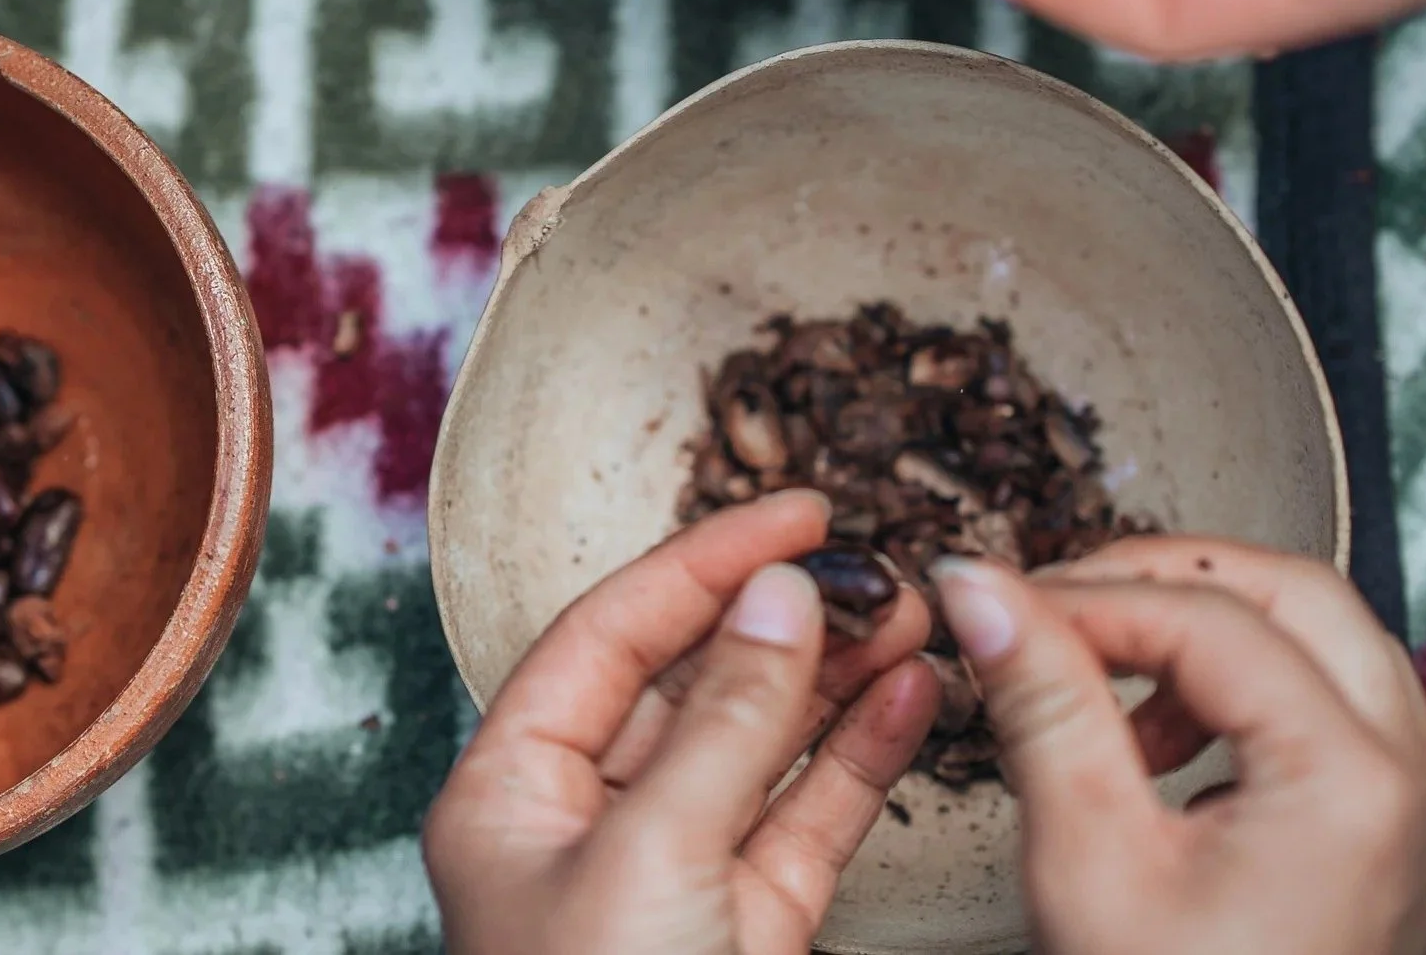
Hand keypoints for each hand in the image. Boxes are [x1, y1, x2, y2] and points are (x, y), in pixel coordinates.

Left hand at [426, 491, 942, 954]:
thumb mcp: (653, 864)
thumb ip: (724, 727)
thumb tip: (777, 600)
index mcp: (511, 794)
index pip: (610, 635)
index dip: (703, 563)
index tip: (796, 512)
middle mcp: (584, 826)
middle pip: (688, 682)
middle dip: (782, 618)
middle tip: (876, 565)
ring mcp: (669, 879)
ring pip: (757, 747)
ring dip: (834, 678)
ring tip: (914, 616)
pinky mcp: (743, 932)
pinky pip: (804, 822)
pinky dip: (859, 760)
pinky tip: (913, 701)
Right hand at [930, 539, 1425, 954]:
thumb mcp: (1086, 859)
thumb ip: (1041, 702)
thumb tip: (978, 583)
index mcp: (1350, 783)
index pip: (1204, 619)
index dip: (1084, 595)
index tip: (988, 600)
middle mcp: (1408, 783)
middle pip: (1294, 595)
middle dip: (1164, 579)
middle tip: (1054, 603)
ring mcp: (1413, 813)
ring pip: (1322, 640)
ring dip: (1206, 628)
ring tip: (1098, 672)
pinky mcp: (1391, 839)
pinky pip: (1331, 704)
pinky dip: (1241, 686)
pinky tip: (1152, 740)